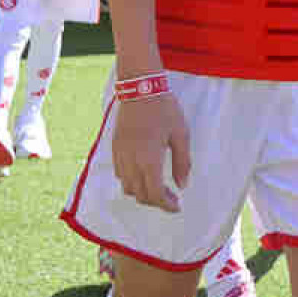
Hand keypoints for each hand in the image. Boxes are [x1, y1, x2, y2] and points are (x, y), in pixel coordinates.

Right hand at [111, 93, 189, 212]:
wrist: (140, 89)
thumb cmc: (164, 110)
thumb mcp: (181, 135)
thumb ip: (182, 162)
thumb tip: (182, 185)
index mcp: (149, 160)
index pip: (154, 194)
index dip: (166, 205)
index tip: (176, 206)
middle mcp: (132, 161)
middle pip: (139, 195)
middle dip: (156, 201)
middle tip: (171, 198)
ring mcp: (120, 155)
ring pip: (127, 187)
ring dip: (142, 193)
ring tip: (159, 188)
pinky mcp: (115, 148)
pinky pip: (120, 174)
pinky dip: (131, 182)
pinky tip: (144, 174)